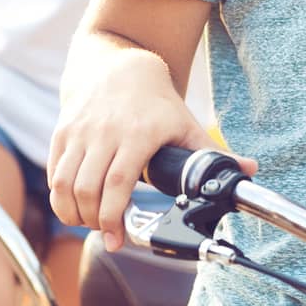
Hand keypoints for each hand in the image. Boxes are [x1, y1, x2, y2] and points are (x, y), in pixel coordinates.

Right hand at [47, 55, 254, 250]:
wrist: (118, 66)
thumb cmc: (156, 103)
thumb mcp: (186, 125)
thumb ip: (214, 154)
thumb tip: (251, 171)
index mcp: (138, 134)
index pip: (117, 183)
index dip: (112, 217)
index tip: (116, 240)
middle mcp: (104, 131)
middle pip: (87, 189)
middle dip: (92, 221)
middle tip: (106, 233)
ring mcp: (79, 131)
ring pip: (64, 184)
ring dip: (72, 213)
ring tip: (90, 222)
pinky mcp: (62, 131)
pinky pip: (54, 172)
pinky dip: (60, 196)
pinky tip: (74, 206)